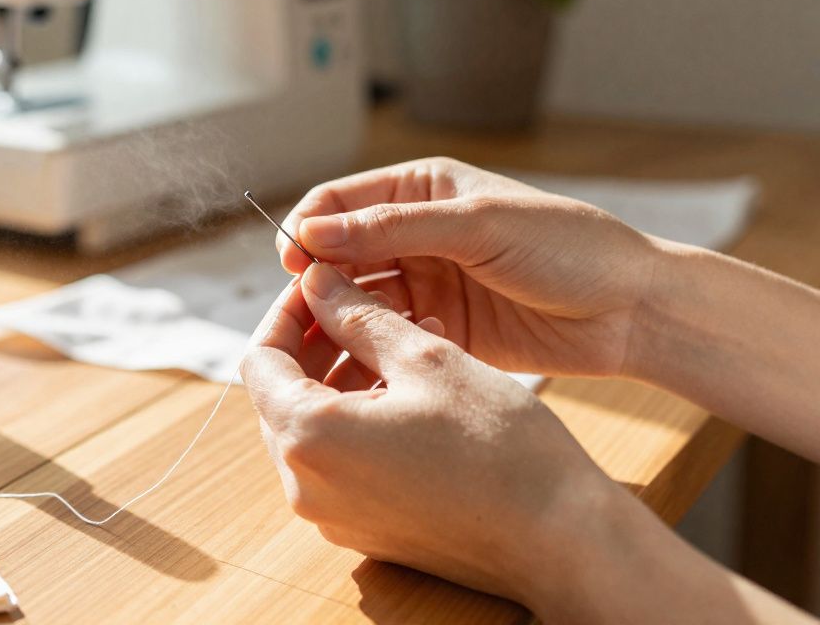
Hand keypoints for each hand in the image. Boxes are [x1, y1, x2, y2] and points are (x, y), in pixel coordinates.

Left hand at [241, 263, 625, 606]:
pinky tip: (414, 385)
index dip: (286, 310)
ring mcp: (334, 515)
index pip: (259, 359)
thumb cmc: (499, 445)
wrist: (560, 538)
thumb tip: (316, 281)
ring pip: (315, 426)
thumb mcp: (426, 358)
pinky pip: (343, 460)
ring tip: (403, 336)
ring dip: (345, 375)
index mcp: (308, 439)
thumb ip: (359, 316)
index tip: (321, 282)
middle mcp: (306, 486)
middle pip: (282, 395)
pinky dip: (363, 415)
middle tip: (363, 302)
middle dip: (317, 341)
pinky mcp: (365, 528)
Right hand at [278, 158, 660, 378]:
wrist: (630, 310)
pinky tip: (369, 364)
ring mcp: (429, 284)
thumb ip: (394, 228)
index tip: (291, 264)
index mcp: (422, 190)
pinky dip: (372, 349)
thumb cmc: (568, 248)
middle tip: (299, 317)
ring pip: (359, 301)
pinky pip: (389, 338)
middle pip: (341, 256)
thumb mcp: (478, 226)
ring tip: (326, 347)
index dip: (309, 229)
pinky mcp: (442, 331)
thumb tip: (313, 229)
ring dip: (339, 320)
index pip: (340, 202)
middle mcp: (417, 234)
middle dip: (316, 282)